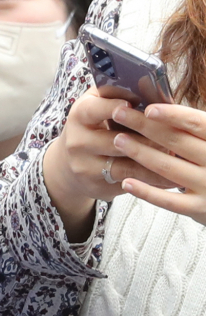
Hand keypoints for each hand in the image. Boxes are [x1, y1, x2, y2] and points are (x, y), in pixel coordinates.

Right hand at [42, 89, 177, 240]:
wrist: (67, 163)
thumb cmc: (90, 127)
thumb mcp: (93, 106)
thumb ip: (114, 94)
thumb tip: (145, 84)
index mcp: (79, 115)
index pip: (96, 109)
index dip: (116, 107)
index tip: (134, 105)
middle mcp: (78, 141)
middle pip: (117, 141)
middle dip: (148, 140)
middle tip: (172, 138)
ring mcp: (86, 165)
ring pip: (127, 166)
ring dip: (155, 162)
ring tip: (177, 158)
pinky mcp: (97, 185)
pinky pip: (131, 183)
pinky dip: (153, 181)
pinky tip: (171, 178)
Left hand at [112, 102, 205, 224]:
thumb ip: (192, 128)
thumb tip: (154, 106)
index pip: (197, 123)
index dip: (172, 114)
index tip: (148, 108)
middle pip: (176, 141)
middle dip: (144, 126)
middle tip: (118, 113)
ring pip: (168, 167)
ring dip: (140, 152)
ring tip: (117, 140)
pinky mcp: (200, 209)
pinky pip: (169, 201)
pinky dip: (146, 191)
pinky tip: (126, 182)